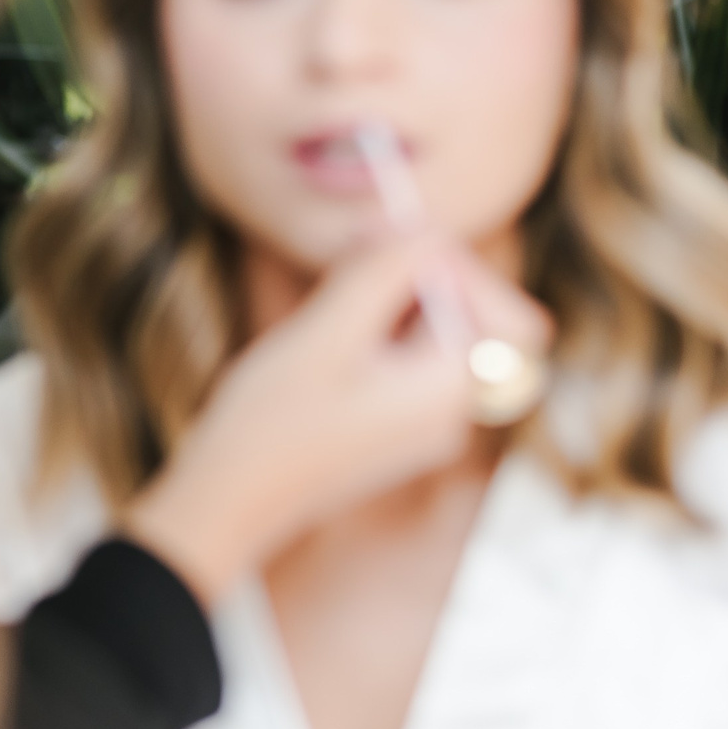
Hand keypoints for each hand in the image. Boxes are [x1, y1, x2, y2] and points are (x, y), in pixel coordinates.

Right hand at [124, 237, 549, 602]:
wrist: (225, 503)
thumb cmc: (269, 426)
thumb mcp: (326, 332)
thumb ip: (382, 272)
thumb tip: (414, 225)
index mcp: (450, 394)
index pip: (502, 311)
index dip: (454, 266)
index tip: (390, 243)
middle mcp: (450, 417)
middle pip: (474, 323)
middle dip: (422, 281)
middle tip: (360, 259)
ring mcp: (421, 430)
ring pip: (436, 340)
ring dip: (393, 304)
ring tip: (333, 299)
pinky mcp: (388, 433)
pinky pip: (407, 366)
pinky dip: (377, 335)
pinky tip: (326, 335)